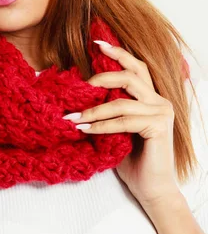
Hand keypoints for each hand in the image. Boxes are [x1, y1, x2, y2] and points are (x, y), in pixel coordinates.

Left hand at [62, 40, 180, 206]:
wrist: (151, 188)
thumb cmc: (132, 159)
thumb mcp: (115, 129)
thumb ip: (107, 110)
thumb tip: (79, 97)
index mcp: (150, 97)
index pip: (135, 68)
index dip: (117, 53)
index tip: (96, 44)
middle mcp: (159, 101)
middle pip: (130, 76)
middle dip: (101, 78)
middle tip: (79, 87)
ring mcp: (161, 113)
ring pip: (121, 101)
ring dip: (92, 110)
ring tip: (72, 118)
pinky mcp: (159, 127)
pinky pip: (123, 121)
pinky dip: (101, 125)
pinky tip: (85, 130)